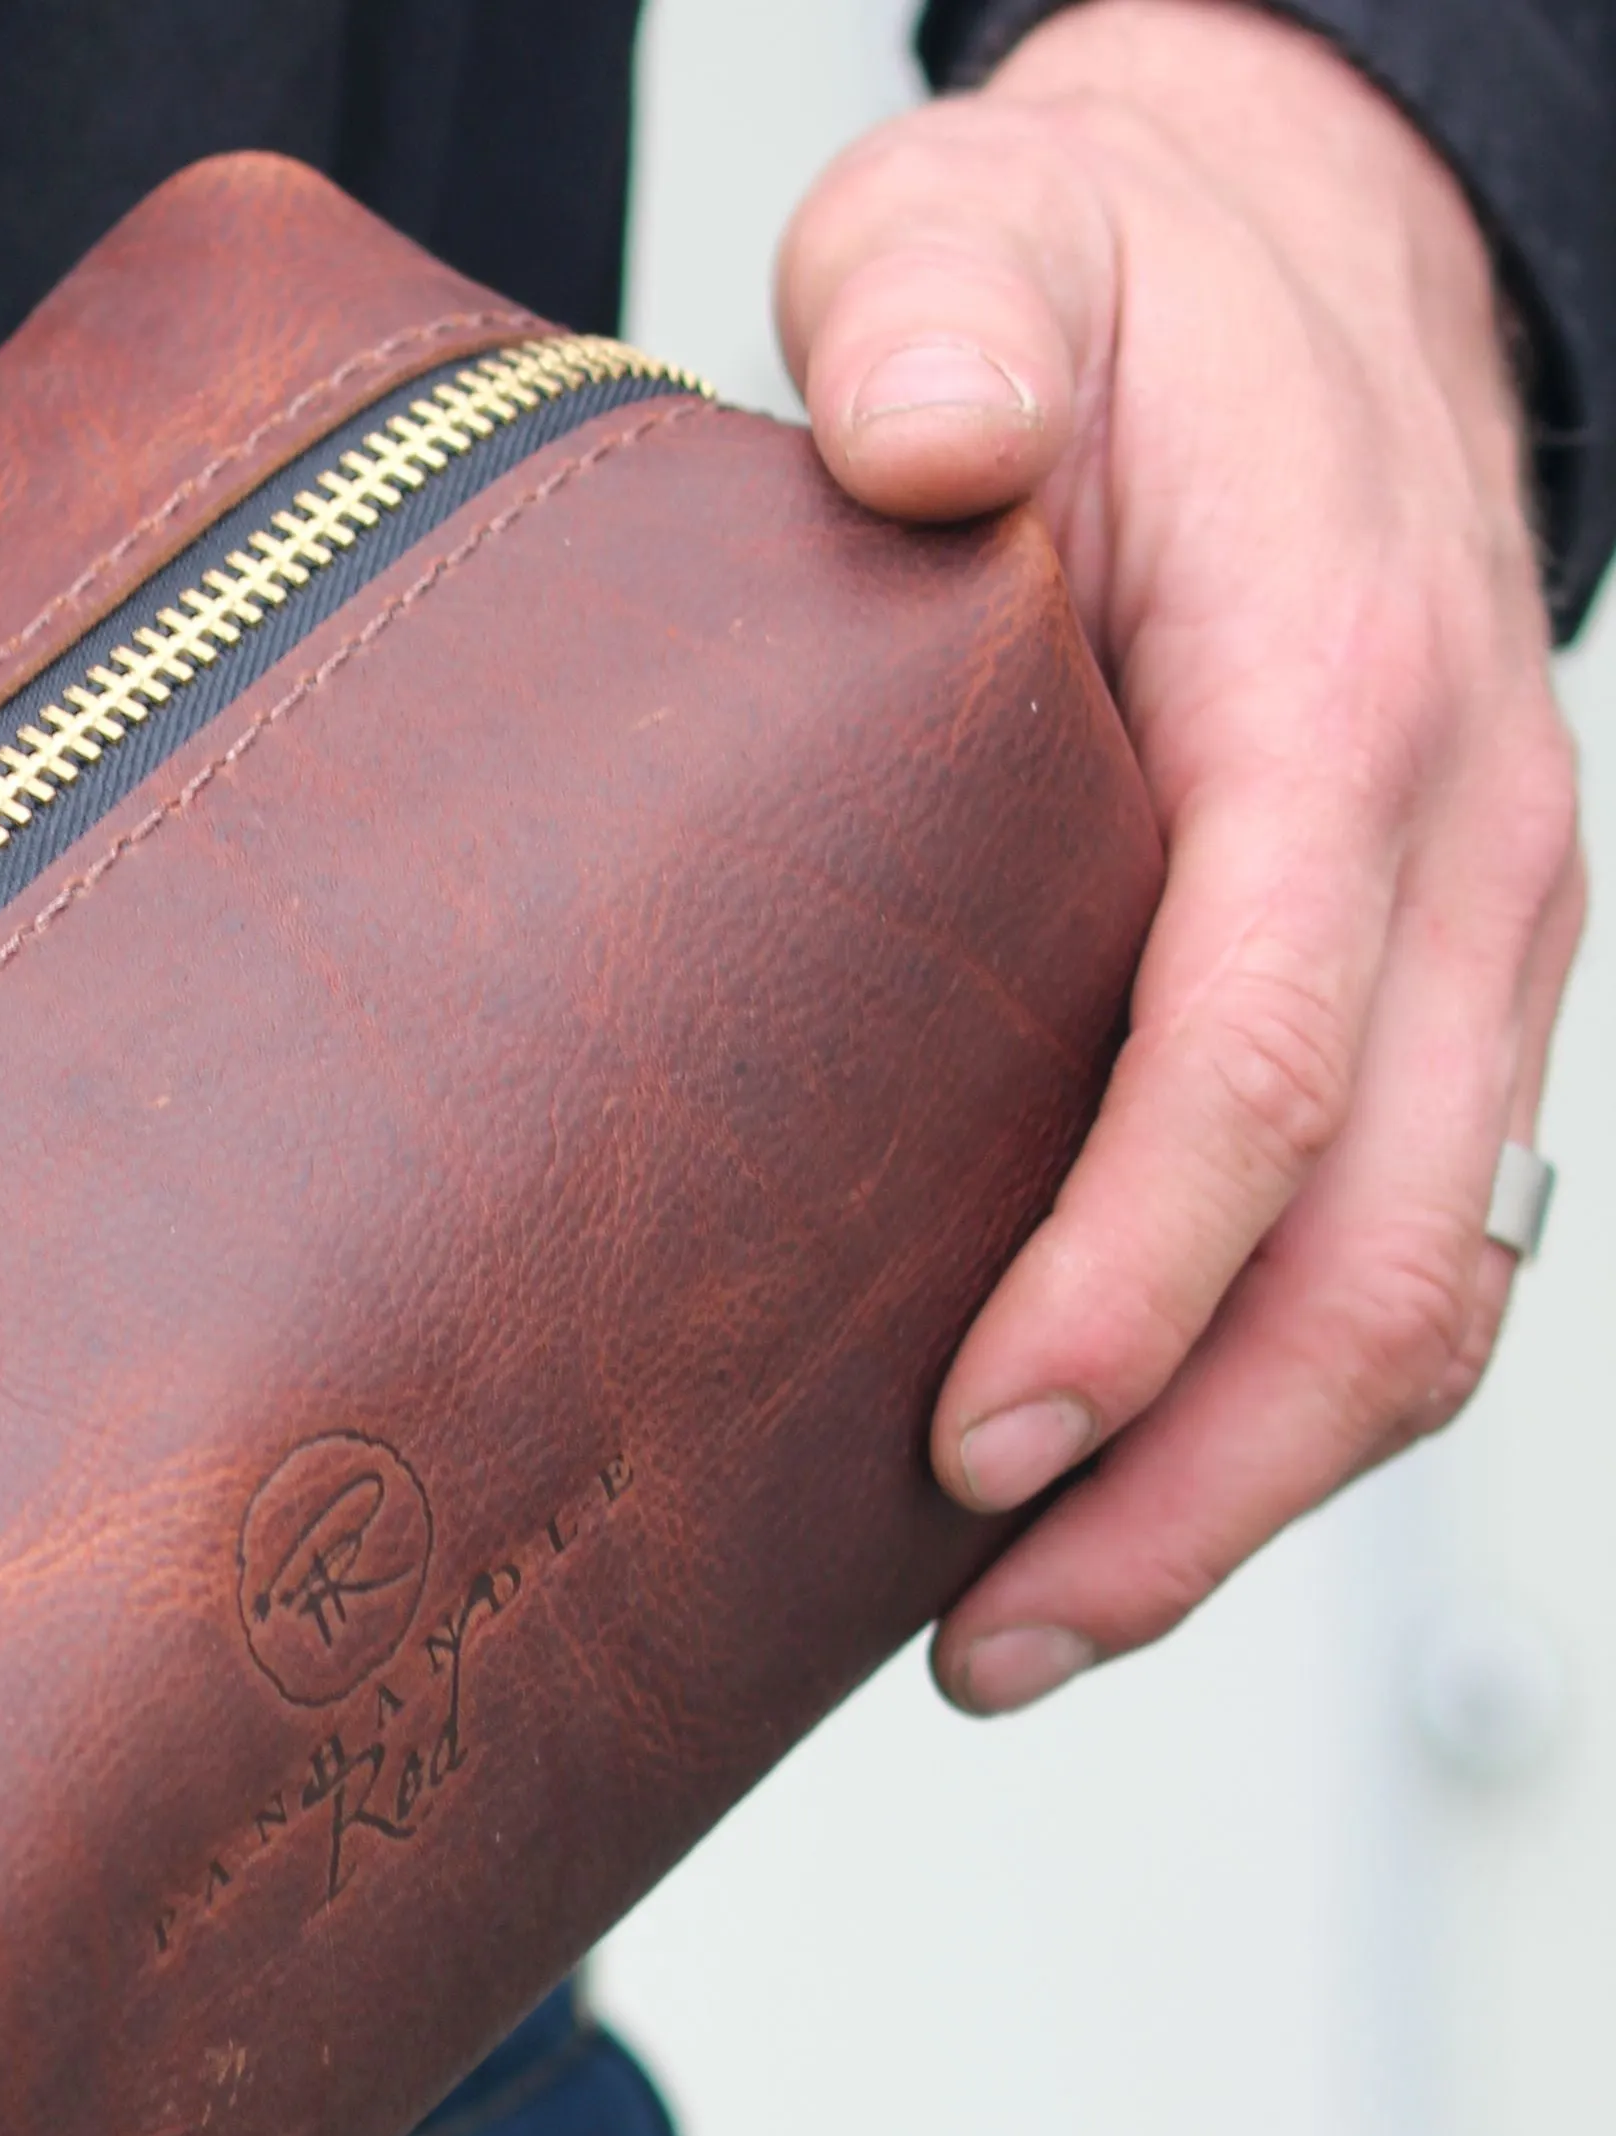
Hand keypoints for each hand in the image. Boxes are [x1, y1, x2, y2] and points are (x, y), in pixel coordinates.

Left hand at [778, 0, 1581, 1707]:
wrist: (1296, 270)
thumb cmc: (1114, 294)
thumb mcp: (982, 237)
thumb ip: (944, 323)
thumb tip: (920, 443)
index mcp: (1329, 693)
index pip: (1263, 1043)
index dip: (1131, 1272)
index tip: (978, 1442)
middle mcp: (1451, 852)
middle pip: (1375, 1251)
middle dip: (1188, 1482)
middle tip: (981, 1642)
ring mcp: (1471, 949)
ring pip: (1418, 1298)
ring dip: (1235, 1499)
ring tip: (1016, 1638)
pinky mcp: (1434, 1006)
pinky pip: (1406, 1254)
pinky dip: (1274, 1415)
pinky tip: (1118, 1505)